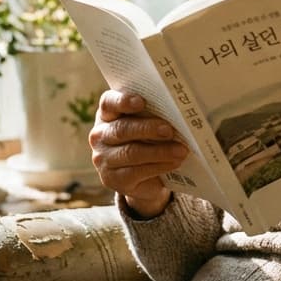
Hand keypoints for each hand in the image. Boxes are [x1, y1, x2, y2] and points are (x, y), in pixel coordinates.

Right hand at [89, 90, 188, 218]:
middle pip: (121, 129)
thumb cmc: (149, 140)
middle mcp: (100, 135)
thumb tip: (177, 114)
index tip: (141, 102)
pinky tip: (174, 163)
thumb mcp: (149, 123)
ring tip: (181, 150)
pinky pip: (136, 172)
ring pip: (131, 152)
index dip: (123, 101)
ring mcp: (103, 158)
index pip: (108, 103)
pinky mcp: (111, 179)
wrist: (145, 177)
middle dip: (147, 129)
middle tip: (169, 130)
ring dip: (159, 151)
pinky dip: (159, 166)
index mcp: (108, 114)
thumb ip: (154, 115)